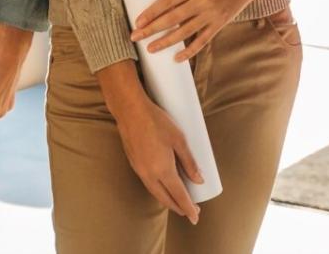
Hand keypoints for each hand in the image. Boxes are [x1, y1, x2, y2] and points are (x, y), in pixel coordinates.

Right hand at [97, 62, 202, 222]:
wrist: (130, 110)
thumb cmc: (156, 121)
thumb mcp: (179, 139)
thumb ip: (189, 161)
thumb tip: (199, 180)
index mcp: (163, 170)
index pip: (179, 196)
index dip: (189, 208)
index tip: (196, 217)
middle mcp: (149, 174)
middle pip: (165, 199)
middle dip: (179, 207)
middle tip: (191, 211)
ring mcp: (139, 170)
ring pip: (155, 193)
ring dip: (167, 200)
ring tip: (179, 202)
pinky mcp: (134, 164)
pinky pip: (148, 184)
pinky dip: (158, 191)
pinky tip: (163, 187)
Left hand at [130, 0, 289, 61]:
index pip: (167, 1)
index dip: (151, 12)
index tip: (138, 21)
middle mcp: (201, 2)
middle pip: (172, 19)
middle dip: (152, 29)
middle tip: (135, 37)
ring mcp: (210, 15)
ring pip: (185, 32)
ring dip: (166, 42)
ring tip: (150, 49)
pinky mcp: (219, 24)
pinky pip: (202, 40)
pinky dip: (190, 51)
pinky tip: (177, 58)